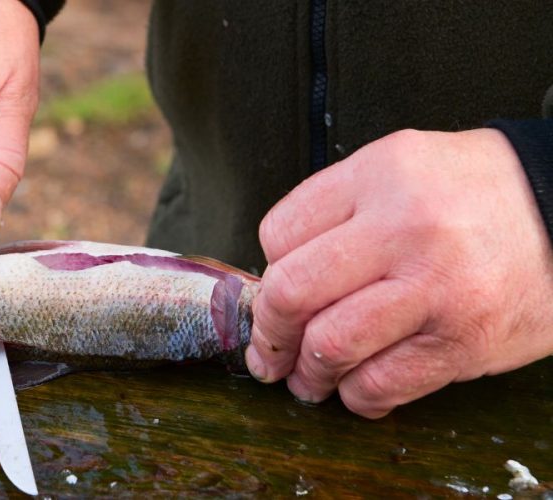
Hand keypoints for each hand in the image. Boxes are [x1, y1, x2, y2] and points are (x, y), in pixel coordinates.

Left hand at [248, 128, 552, 417]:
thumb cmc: (475, 194)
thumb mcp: (399, 167)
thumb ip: (336, 211)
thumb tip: (278, 275)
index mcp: (378, 176)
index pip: (279, 234)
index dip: (266, 273)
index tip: (272, 295)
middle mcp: (403, 228)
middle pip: (292, 292)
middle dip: (269, 333)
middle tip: (269, 350)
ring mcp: (435, 287)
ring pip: (329, 346)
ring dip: (307, 375)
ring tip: (307, 379)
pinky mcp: (462, 341)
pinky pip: (381, 383)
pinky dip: (357, 396)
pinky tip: (356, 389)